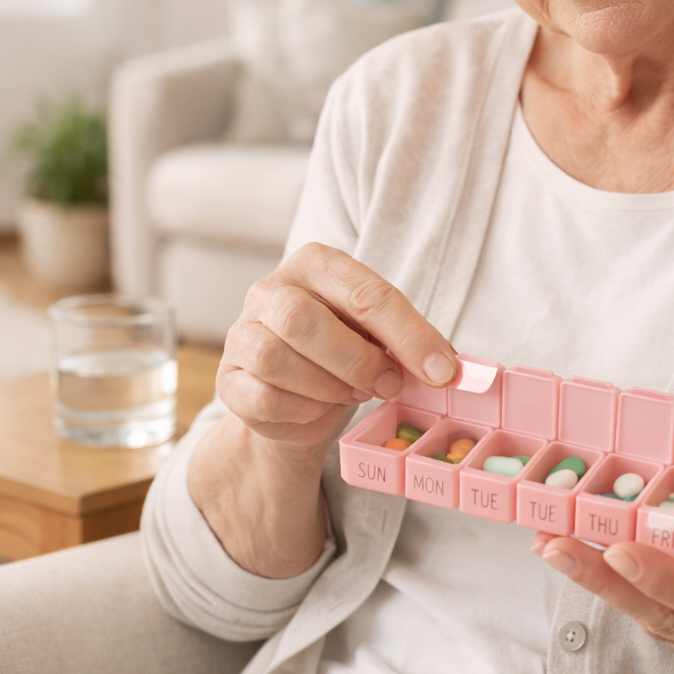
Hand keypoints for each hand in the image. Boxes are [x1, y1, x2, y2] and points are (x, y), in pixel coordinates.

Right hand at [217, 242, 457, 449]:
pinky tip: (319, 407)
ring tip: (355, 392)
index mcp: (315, 263)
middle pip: (303, 320)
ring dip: (329, 386)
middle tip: (390, 385)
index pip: (364, 292)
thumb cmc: (344, 350)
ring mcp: (242, 332)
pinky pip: (264, 397)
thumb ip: (405, 341)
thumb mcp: (377, 334)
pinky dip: (303, 410)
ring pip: (276, 359)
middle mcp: (270, 289)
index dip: (409, 334)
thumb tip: (445, 367)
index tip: (442, 370)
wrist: (298, 397)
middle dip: (358, 360)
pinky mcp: (228, 378)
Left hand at [532, 493, 673, 673]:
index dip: (665, 579)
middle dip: (606, 580)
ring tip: (549, 542)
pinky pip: (643, 607)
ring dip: (593, 579)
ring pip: (644, 613)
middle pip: (663, 613)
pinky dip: (605, 579)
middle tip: (558, 545)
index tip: (622, 549)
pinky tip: (570, 548)